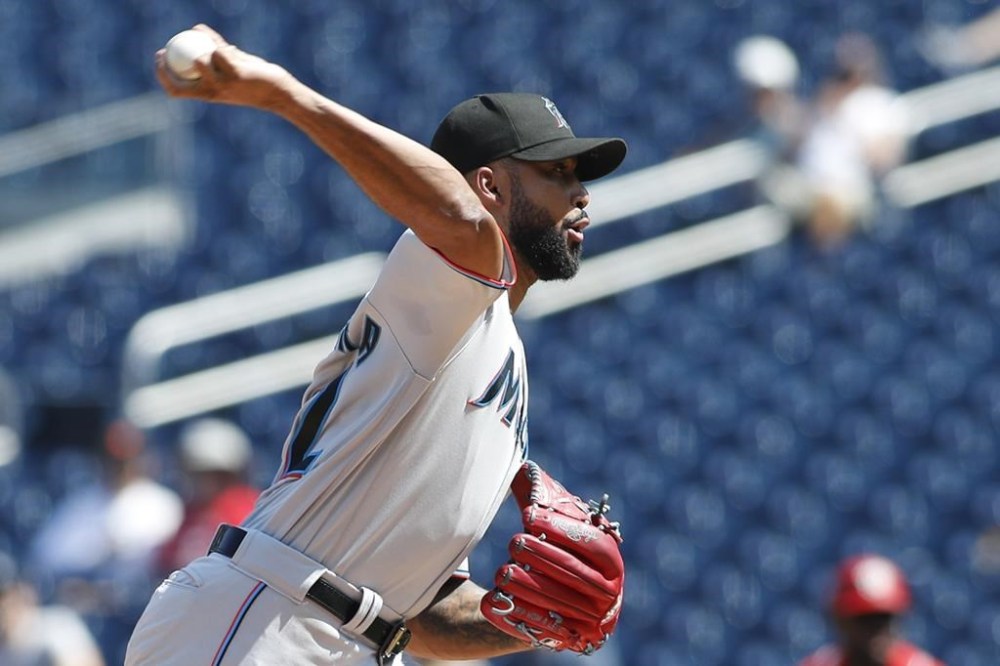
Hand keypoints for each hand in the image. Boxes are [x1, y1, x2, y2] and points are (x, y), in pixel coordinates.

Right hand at [154, 24, 293, 111]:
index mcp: (207, 94)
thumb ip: (215, 54)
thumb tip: (198, 31)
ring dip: (205, 48)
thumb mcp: (229, 70)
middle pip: (179, 82)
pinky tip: (232, 49)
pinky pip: (220, 51)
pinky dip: (222, 45)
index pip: (175, 90)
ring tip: (220, 49)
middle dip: (164, 66)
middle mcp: (212, 92)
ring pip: (200, 60)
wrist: (277, 93)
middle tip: (165, 48)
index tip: (159, 57)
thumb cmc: (253, 81)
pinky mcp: (235, 73)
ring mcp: (223, 84)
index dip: (162, 75)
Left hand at [480, 461, 623, 653]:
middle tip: (513, 542)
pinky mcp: (570, 640)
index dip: (560, 527)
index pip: (591, 541)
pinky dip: (518, 613)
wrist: (555, 602)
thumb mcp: (552, 523)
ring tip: (502, 572)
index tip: (528, 515)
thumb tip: (522, 470)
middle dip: (540, 555)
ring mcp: (592, 619)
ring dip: (527, 586)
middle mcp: (609, 592)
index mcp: (612, 560)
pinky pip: (542, 627)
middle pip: (574, 572)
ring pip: (557, 600)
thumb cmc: (553, 550)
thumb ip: (540, 496)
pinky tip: (494, 600)